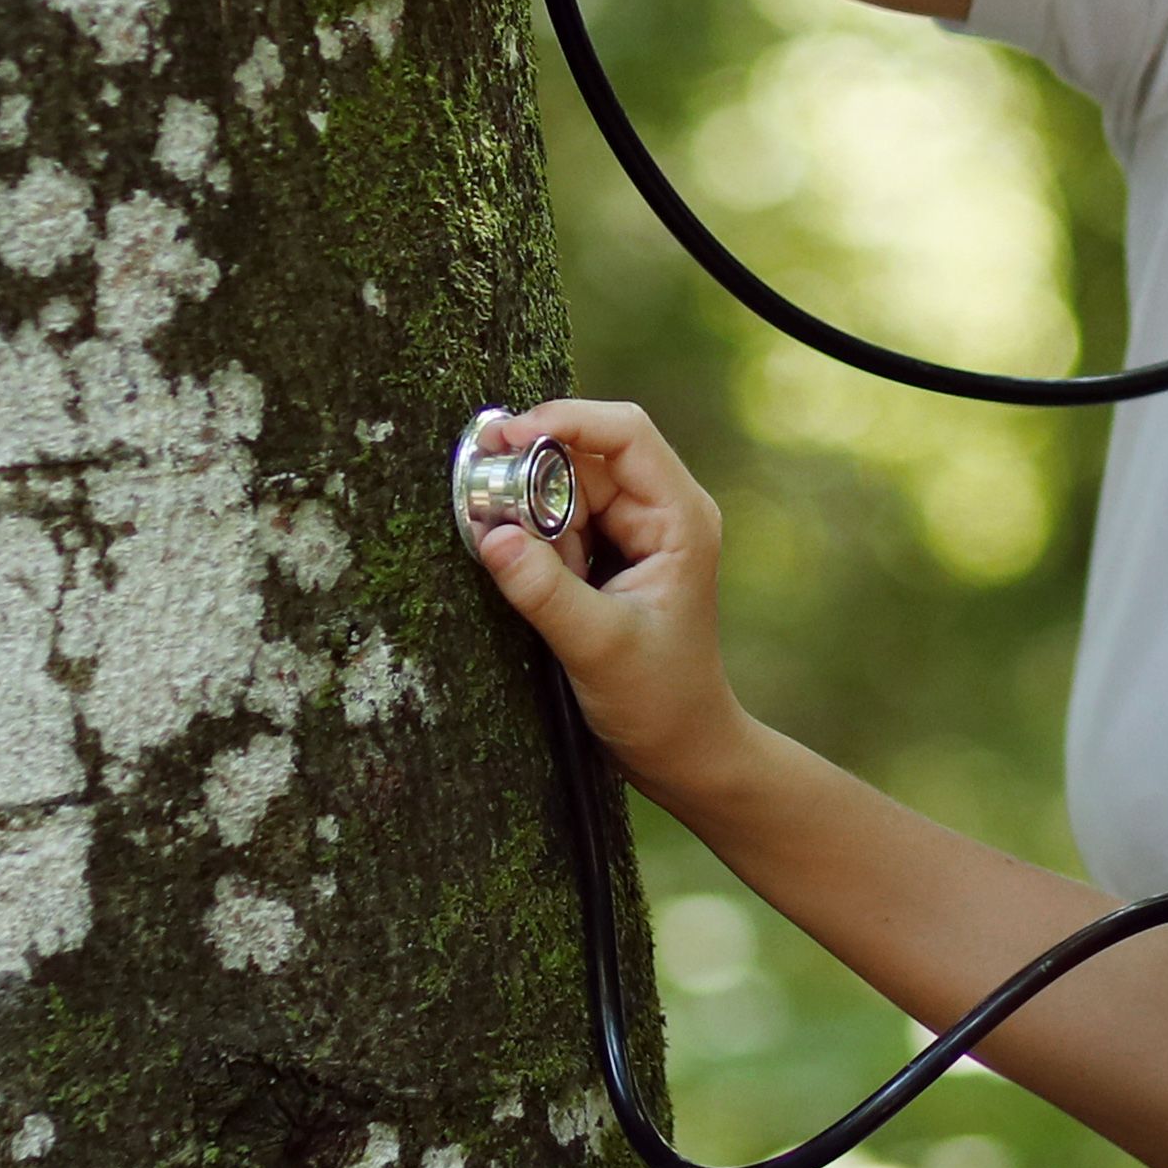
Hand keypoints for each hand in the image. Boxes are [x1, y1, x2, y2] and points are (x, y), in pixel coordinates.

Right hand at [466, 399, 756, 796]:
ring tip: (527, 571)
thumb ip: (543, 590)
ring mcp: (636, 531)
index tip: (504, 440)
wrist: (682, 747)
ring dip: (531, 515)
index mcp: (679, 518)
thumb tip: (489, 534)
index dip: (564, 420)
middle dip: (532, 476)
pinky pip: (560, 520)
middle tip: (485, 507)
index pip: (624, 433)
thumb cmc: (659, 701)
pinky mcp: (610, 554)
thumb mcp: (596, 647)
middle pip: (586, 455)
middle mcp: (662, 512)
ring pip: (565, 487)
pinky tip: (535, 579)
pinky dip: (535, 538)